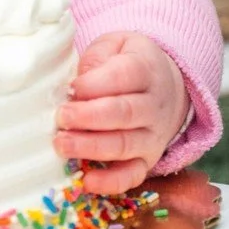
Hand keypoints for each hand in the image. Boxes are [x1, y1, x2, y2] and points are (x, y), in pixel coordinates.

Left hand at [54, 32, 189, 194]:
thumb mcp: (117, 46)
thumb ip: (97, 58)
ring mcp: (153, 135)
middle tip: (61, 117)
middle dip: (89, 117)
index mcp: (146, 69)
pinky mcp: (148, 160)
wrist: (166, 88)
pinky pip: (133, 175)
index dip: (95, 83)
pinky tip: (88, 181)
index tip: (71, 88)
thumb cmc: (129, 64)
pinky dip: (111, 182)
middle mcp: (153, 105)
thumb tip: (76, 85)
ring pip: (125, 144)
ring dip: (91, 147)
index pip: (125, 75)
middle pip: (124, 113)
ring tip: (62, 144)